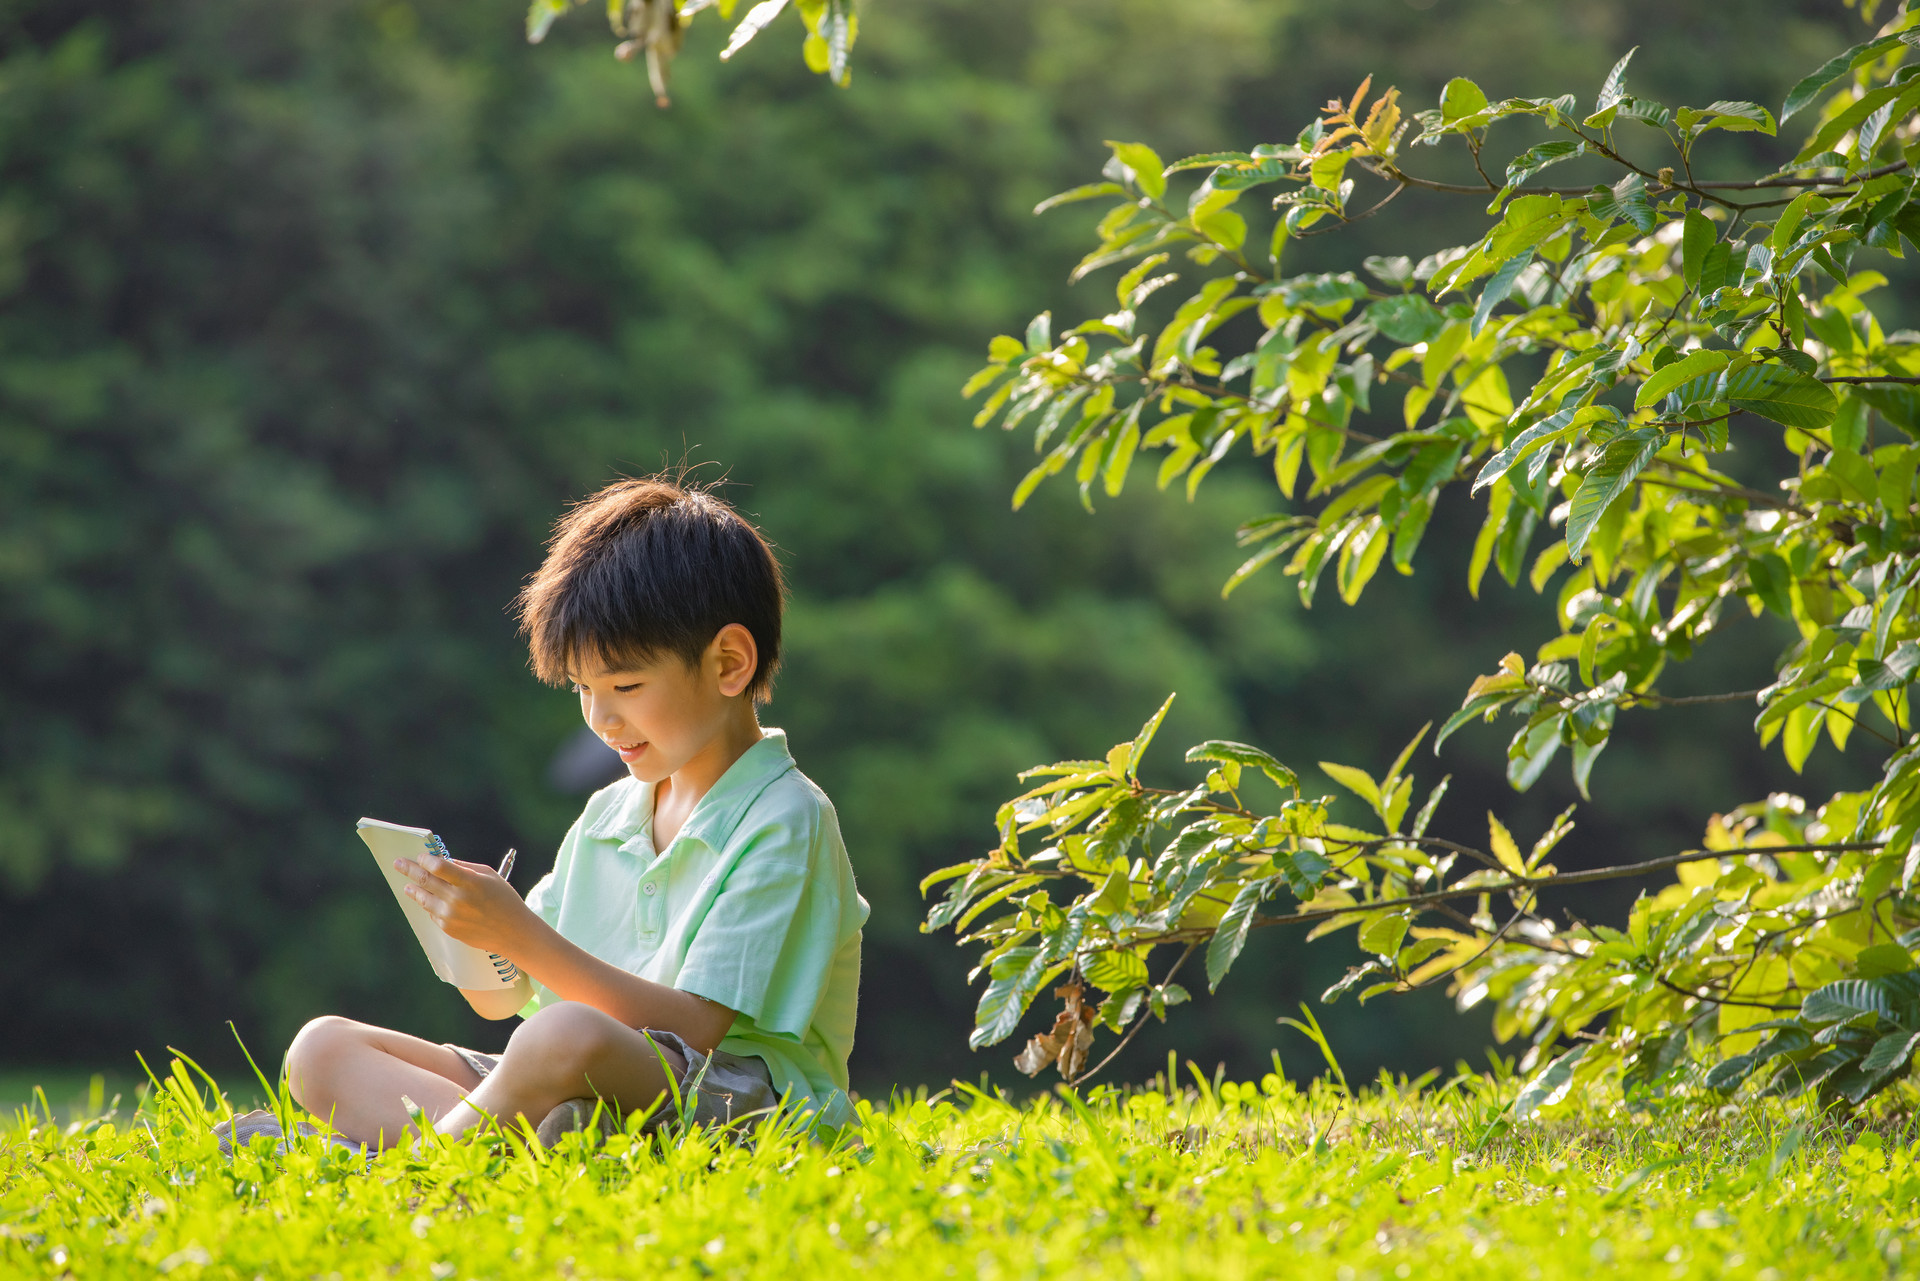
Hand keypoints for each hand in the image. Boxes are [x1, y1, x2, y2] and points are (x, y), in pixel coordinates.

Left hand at [394, 853, 531, 954]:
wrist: (512, 932)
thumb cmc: (504, 899)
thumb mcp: (489, 876)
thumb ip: (464, 867)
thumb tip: (441, 861)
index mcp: (469, 882)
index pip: (439, 866)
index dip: (426, 859)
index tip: (420, 856)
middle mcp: (457, 899)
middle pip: (425, 880)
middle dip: (409, 869)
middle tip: (398, 863)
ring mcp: (451, 915)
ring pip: (423, 898)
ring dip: (413, 889)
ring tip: (407, 885)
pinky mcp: (448, 928)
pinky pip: (433, 913)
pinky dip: (429, 905)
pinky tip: (428, 901)